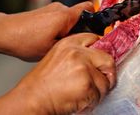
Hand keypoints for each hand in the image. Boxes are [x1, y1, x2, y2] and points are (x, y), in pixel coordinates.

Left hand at [0, 1, 93, 60]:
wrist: (4, 33)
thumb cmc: (24, 41)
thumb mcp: (52, 48)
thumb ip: (72, 43)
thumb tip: (84, 42)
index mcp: (65, 16)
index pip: (90, 8)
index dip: (96, 18)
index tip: (95, 31)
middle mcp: (60, 8)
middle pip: (80, 16)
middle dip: (80, 29)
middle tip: (72, 43)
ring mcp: (52, 8)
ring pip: (70, 18)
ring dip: (68, 29)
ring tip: (56, 43)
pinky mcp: (46, 11)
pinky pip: (60, 18)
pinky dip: (59, 28)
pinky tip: (49, 39)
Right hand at [0, 33, 115, 114]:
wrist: (31, 99)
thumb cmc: (41, 84)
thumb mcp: (58, 58)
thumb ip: (76, 54)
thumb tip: (96, 59)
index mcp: (69, 43)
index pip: (95, 39)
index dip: (101, 52)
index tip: (103, 63)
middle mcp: (77, 52)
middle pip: (107, 58)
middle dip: (107, 73)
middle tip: (103, 82)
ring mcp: (83, 66)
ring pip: (105, 80)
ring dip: (98, 91)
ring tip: (85, 95)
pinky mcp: (86, 83)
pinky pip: (99, 94)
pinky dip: (93, 101)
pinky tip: (81, 100)